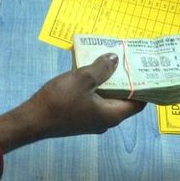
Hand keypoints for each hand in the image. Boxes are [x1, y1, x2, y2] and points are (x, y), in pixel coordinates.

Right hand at [21, 53, 144, 137]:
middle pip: (123, 100)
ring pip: (106, 100)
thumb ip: (102, 68)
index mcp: (112, 116)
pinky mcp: (78, 118)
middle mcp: (105, 121)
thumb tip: (114, 59)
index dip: (145, 88)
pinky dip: (96, 88)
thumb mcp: (83, 78)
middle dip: (126, 81)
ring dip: (109, 83)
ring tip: (110, 62)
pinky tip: (90, 73)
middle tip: (128, 62)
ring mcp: (91, 120)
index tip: (147, 71)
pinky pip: (94, 101)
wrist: (32, 120)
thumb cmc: (60, 101)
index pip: (138, 103)